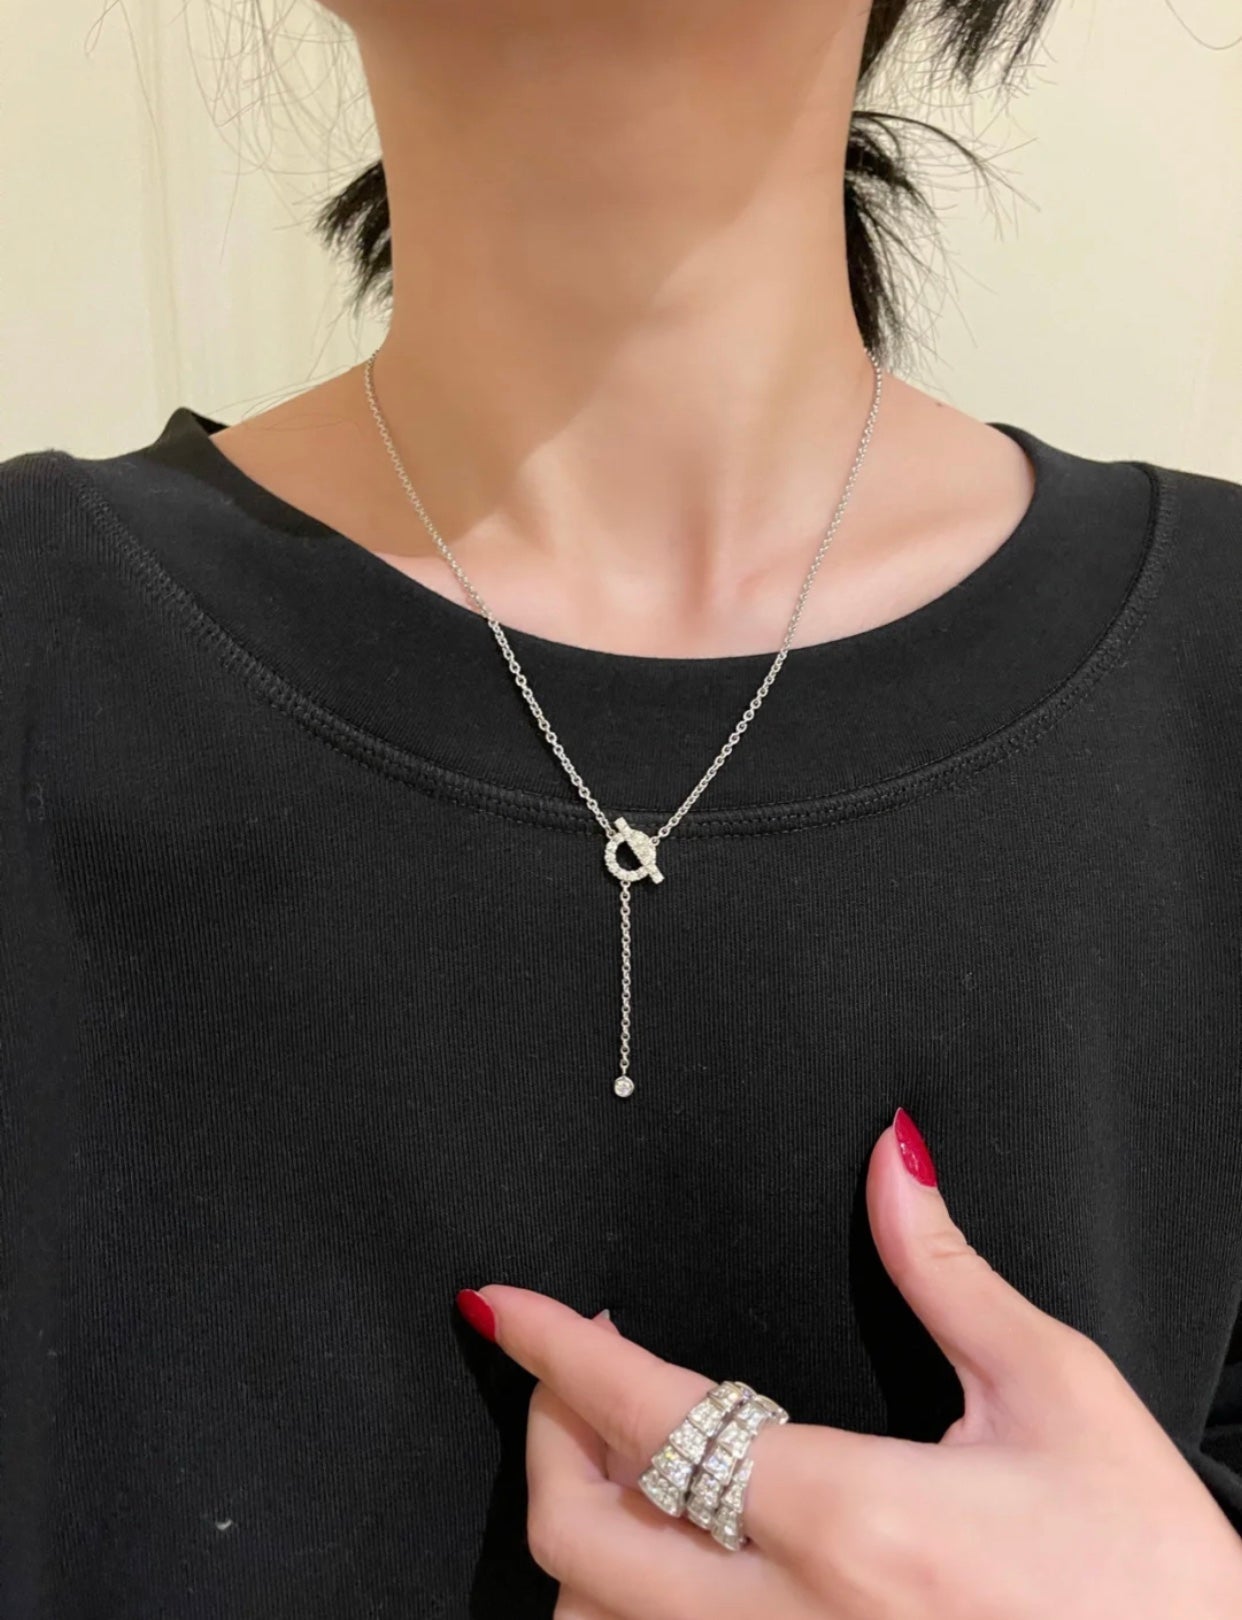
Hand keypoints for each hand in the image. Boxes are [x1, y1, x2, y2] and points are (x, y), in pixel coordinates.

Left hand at [458, 1109, 1241, 1618]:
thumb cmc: (1145, 1569)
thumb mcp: (1057, 1393)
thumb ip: (947, 1274)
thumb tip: (892, 1161)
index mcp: (848, 1513)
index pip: (648, 1411)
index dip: (554, 1346)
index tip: (503, 1305)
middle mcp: (792, 1619)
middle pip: (580, 1531)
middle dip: (544, 1429)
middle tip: (566, 1367)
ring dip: (579, 1533)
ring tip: (613, 1461)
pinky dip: (624, 1609)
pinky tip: (662, 1561)